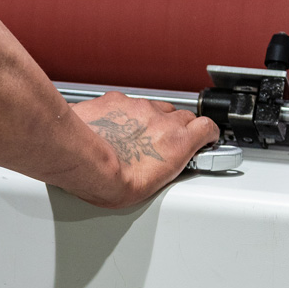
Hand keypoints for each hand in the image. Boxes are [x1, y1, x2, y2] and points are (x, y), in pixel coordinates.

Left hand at [70, 91, 220, 207]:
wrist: (82, 160)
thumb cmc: (110, 181)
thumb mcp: (150, 187)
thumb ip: (163, 168)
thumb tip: (160, 169)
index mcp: (175, 142)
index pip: (205, 127)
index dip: (206, 133)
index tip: (204, 138)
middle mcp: (159, 119)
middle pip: (181, 116)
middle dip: (176, 128)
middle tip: (163, 143)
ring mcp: (136, 107)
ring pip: (153, 107)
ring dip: (149, 120)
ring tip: (134, 137)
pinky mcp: (114, 100)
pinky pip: (125, 103)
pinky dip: (123, 114)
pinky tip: (113, 127)